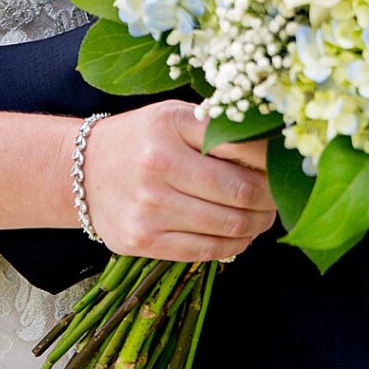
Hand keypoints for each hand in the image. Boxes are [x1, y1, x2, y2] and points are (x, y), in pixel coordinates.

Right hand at [81, 104, 275, 262]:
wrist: (82, 172)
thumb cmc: (142, 141)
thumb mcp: (176, 117)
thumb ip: (220, 129)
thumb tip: (277, 152)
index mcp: (170, 127)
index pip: (243, 148)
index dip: (274, 163)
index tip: (287, 169)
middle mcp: (157, 166)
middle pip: (241, 193)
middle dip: (271, 199)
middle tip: (279, 198)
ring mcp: (148, 208)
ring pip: (229, 226)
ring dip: (257, 225)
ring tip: (261, 216)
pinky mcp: (143, 240)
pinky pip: (206, 251)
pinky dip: (233, 245)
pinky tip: (238, 235)